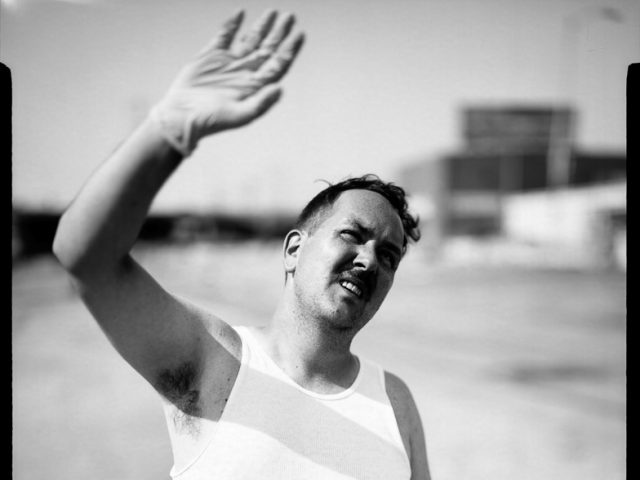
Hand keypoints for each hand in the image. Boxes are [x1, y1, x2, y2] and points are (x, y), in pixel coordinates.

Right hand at [150, 10, 304, 155]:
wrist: (181, 116)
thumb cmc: (211, 121)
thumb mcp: (240, 116)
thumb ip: (261, 103)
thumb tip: (280, 89)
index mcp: (255, 86)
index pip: (278, 64)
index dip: (290, 50)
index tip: (299, 35)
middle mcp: (245, 73)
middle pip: (268, 49)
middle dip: (279, 33)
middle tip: (289, 17)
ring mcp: (229, 63)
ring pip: (250, 40)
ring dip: (261, 27)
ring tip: (273, 12)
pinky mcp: (211, 56)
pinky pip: (225, 36)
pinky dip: (233, 25)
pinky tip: (241, 14)